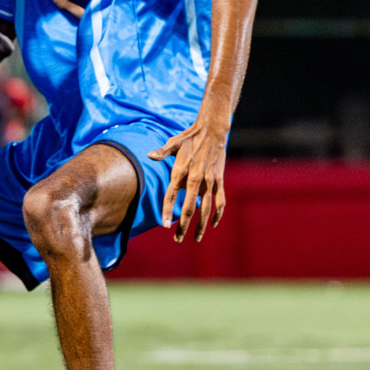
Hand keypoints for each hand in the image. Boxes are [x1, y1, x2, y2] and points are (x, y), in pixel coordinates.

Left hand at [148, 115, 228, 242]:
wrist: (213, 130)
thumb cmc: (190, 137)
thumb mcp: (174, 143)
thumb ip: (162, 152)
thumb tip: (149, 155)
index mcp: (181, 171)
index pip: (171, 196)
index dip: (168, 212)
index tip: (165, 226)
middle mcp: (196, 179)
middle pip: (190, 208)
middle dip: (183, 226)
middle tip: (177, 239)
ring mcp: (210, 181)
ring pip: (206, 209)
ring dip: (201, 226)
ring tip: (195, 238)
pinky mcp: (219, 181)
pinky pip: (220, 202)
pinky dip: (217, 214)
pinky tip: (212, 224)